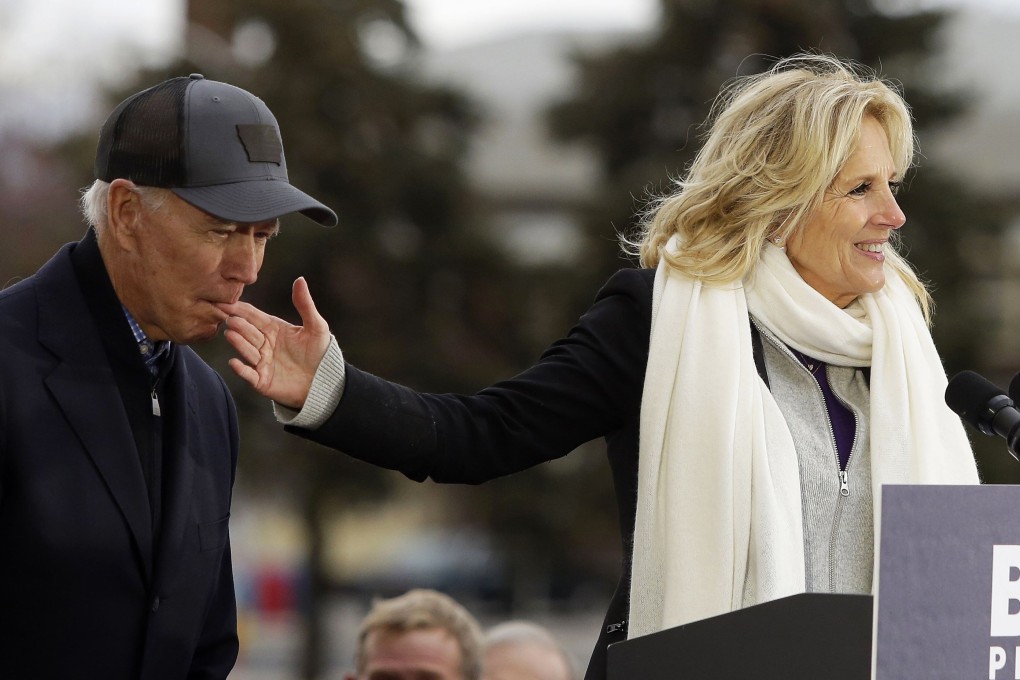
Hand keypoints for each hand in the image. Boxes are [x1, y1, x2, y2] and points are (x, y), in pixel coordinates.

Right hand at [218, 277, 330, 408]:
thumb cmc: (320, 353)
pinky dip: (241, 369)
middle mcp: (264, 344)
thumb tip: (300, 279)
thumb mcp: (316, 326)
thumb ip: (305, 304)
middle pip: (248, 332)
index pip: (253, 316)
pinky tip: (235, 362)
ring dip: (238, 343)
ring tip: (230, 333)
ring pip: (247, 350)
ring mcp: (262, 362)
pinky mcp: (262, 380)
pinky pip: (249, 374)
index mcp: (273, 328)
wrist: (324, 382)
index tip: (226, 302)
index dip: (240, 309)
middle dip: (238, 324)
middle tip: (229, 317)